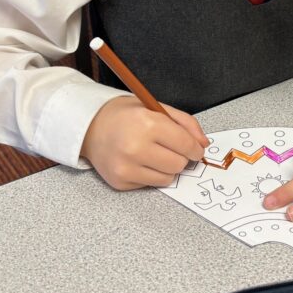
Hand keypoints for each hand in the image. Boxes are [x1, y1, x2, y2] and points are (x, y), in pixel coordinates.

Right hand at [81, 96, 208, 189]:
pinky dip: (152, 174)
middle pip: (179, 164)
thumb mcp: (156, 107)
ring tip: (155, 154)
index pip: (185, 145)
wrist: (90, 126)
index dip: (196, 148)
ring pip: (168, 178)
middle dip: (181, 157)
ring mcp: (126, 167)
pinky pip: (151, 184)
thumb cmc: (125, 115)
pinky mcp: (120, 181)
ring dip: (168, 168)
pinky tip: (141, 161)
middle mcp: (136, 148)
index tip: (197, 149)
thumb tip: (203, 143)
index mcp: (148, 124)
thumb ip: (185, 123)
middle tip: (172, 148)